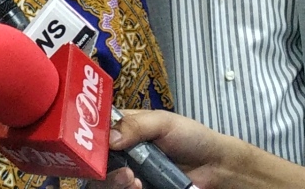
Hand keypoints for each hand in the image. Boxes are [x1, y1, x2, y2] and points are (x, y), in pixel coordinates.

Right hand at [94, 109, 237, 188]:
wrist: (215, 167)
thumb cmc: (191, 137)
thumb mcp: (163, 122)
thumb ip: (135, 126)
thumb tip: (110, 138)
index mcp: (122, 129)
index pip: (95, 133)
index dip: (89, 140)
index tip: (92, 147)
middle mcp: (120, 152)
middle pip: (94, 162)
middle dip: (100, 169)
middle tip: (123, 172)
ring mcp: (128, 173)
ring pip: (103, 181)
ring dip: (112, 183)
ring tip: (132, 181)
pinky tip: (139, 187)